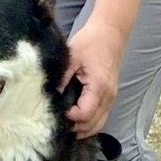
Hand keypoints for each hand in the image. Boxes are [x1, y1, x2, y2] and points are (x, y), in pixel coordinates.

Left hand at [61, 18, 124, 137]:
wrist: (111, 32)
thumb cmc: (91, 42)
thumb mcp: (72, 56)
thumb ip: (62, 77)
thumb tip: (49, 96)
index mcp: (98, 87)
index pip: (84, 115)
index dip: (69, 117)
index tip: (56, 111)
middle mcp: (108, 97)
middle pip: (92, 125)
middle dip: (75, 127)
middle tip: (57, 122)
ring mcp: (112, 98)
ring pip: (99, 124)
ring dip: (83, 128)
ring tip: (66, 125)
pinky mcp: (111, 96)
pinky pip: (102, 117)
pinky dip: (90, 123)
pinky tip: (76, 120)